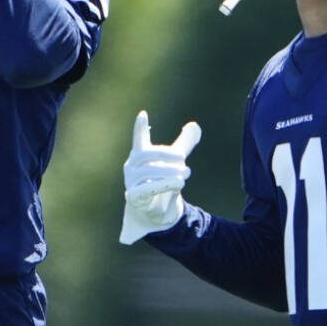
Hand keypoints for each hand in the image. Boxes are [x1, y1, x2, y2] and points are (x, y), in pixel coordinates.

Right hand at [120, 110, 201, 244]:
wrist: (155, 212)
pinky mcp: (134, 197)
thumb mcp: (175, 162)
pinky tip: (178, 183)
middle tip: (184, 160)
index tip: (143, 113)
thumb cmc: (161, 182)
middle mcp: (132, 166)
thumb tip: (195, 126)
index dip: (140, 128)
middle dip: (167, 155)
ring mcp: (131, 182)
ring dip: (169, 171)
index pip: (138, 139)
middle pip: (146, 154)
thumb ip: (184, 144)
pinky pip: (146, 189)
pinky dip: (163, 184)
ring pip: (148, 172)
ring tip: (185, 174)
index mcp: (140, 155)